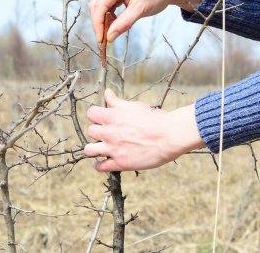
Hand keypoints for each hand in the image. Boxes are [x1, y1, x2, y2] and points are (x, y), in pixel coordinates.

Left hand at [84, 89, 204, 171]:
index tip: (102, 119)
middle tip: (106, 134)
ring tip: (101, 149)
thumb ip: (117, 101)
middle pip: (90, 131)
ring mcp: (113, 149)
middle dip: (97, 132)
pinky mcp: (120, 163)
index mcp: (111, 116)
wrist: (169, 135)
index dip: (96, 116)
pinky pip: (100, 167)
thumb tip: (107, 92)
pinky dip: (99, 165)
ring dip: (93, 149)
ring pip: (89, 150)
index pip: (91, 113)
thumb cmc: (154, 118)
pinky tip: (103, 163)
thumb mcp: (134, 106)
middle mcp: (109, 132)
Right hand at [88, 0, 207, 42]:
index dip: (98, 24)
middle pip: (96, 4)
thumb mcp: (140, 11)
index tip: (101, 40)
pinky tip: (116, 21)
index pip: (100, 5)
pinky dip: (107, 13)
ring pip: (98, 4)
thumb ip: (123, 24)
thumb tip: (109, 38)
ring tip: (113, 29)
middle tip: (105, 38)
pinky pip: (104, 2)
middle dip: (99, 23)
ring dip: (103, 19)